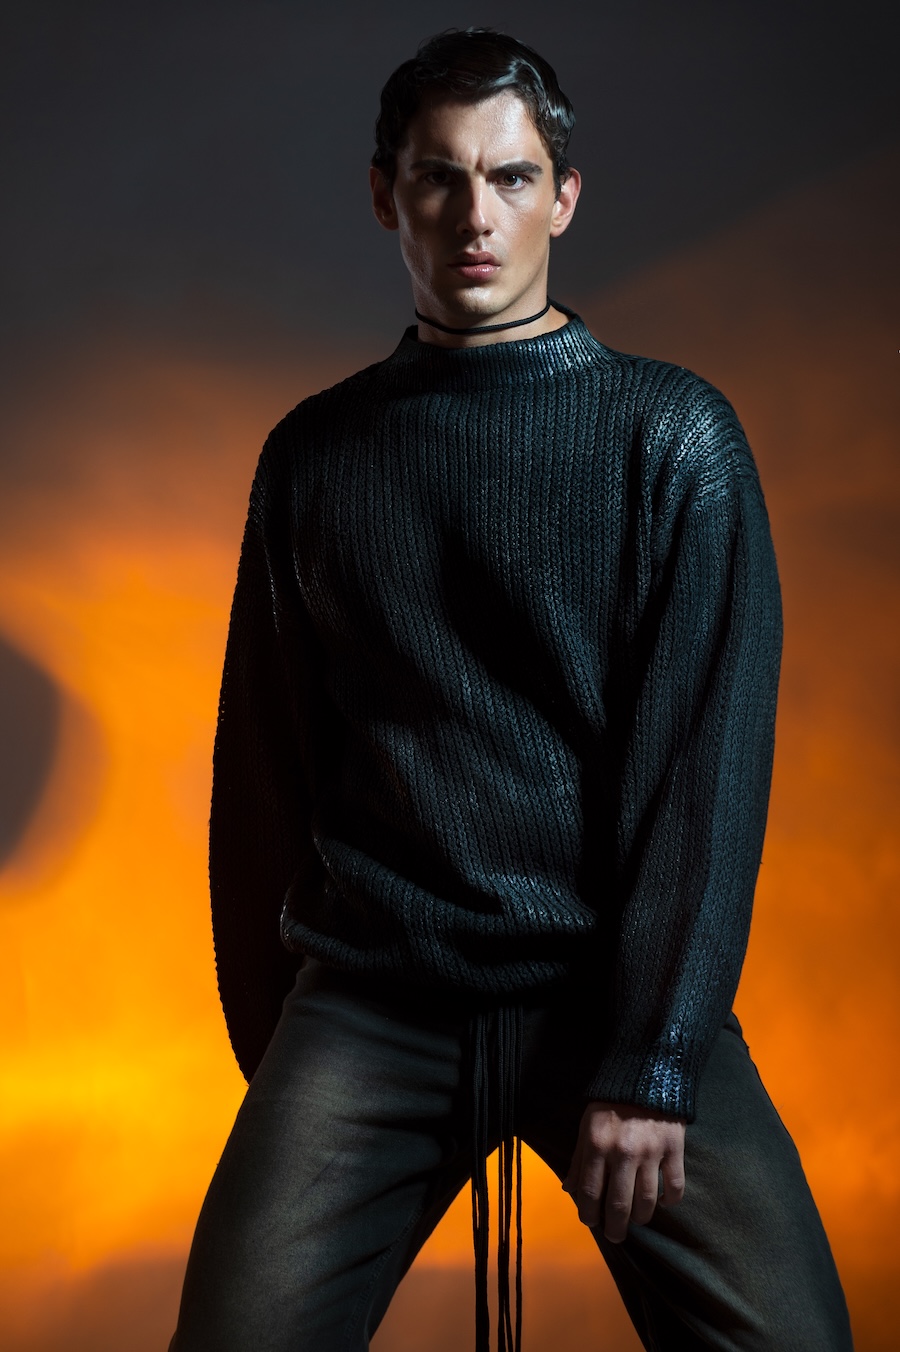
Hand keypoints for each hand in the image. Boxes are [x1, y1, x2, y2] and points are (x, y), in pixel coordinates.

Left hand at [562, 1100, 685, 1242]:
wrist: (646, 1074)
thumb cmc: (611, 1103)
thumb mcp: (587, 1125)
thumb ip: (578, 1158)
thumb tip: (569, 1191)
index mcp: (597, 1145)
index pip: (589, 1191)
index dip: (589, 1213)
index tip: (591, 1222)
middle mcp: (623, 1152)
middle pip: (618, 1204)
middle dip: (615, 1227)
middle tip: (615, 1236)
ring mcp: (651, 1152)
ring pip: (646, 1201)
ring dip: (640, 1218)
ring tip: (637, 1220)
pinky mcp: (674, 1149)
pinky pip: (675, 1186)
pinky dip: (669, 1200)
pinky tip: (663, 1202)